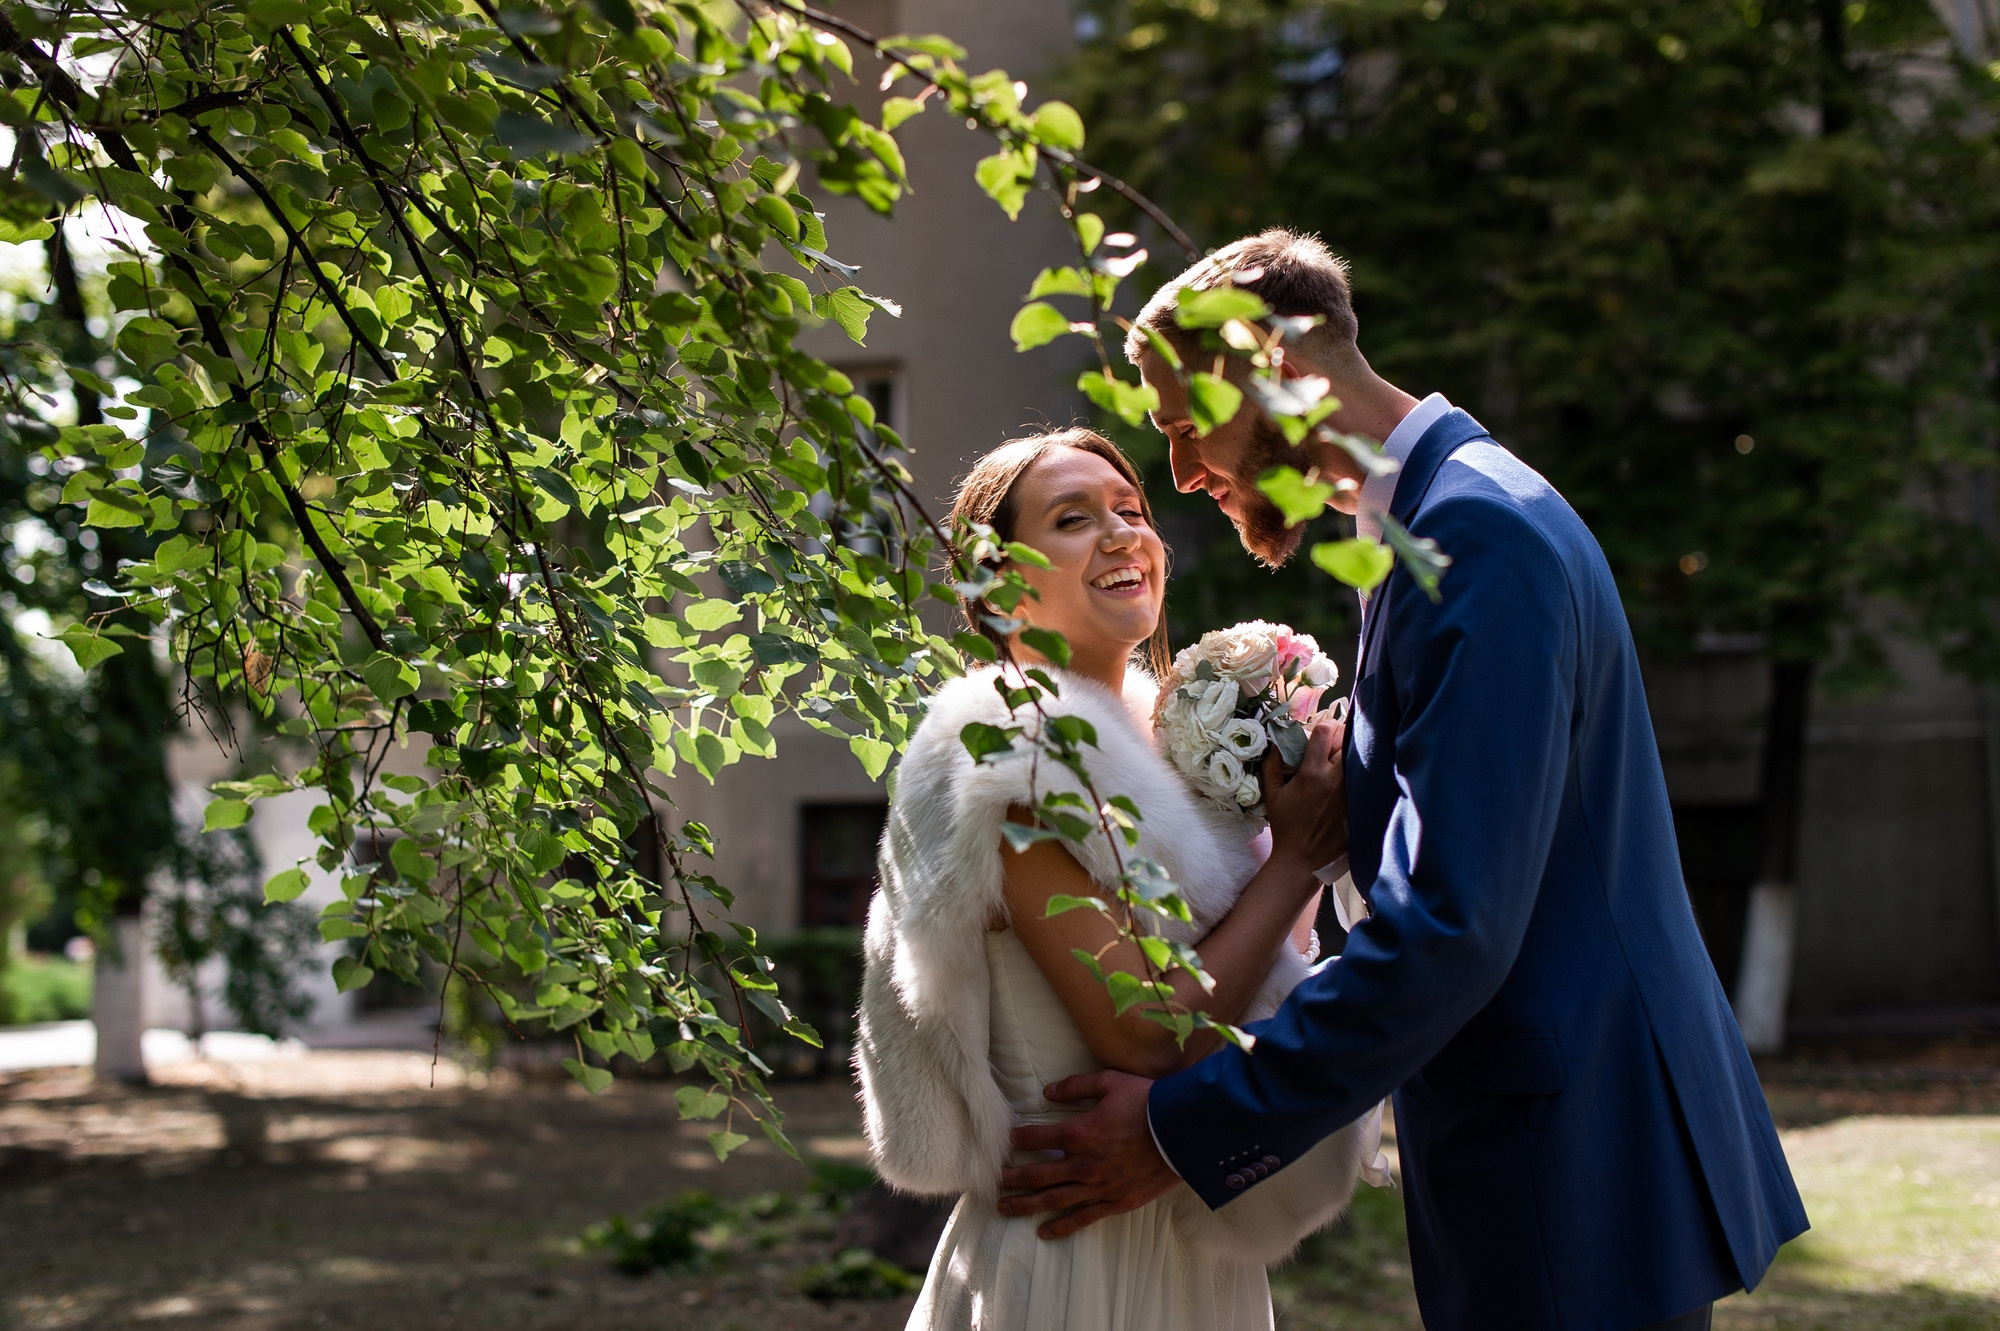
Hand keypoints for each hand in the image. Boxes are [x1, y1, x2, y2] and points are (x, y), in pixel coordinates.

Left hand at [995, 1071, 1179, 1238]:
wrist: (1183, 1131)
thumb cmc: (1148, 1102)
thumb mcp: (1109, 1082)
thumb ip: (1075, 1086)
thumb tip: (1047, 1091)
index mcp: (1078, 1132)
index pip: (1036, 1138)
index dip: (1017, 1139)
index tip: (1005, 1142)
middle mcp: (1082, 1163)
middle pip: (1037, 1174)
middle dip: (1013, 1178)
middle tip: (995, 1182)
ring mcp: (1098, 1186)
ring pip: (1053, 1199)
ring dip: (1026, 1204)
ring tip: (1005, 1208)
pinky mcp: (1116, 1202)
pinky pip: (1083, 1217)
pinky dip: (1062, 1226)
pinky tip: (1045, 1232)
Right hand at [1263, 713, 1346, 877]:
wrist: (1302, 858)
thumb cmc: (1285, 826)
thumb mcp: (1272, 795)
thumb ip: (1272, 766)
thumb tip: (1274, 745)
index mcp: (1312, 772)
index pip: (1325, 731)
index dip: (1324, 724)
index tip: (1320, 730)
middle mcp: (1334, 778)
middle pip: (1346, 738)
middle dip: (1340, 734)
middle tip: (1334, 740)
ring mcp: (1350, 791)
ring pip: (1358, 756)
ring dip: (1350, 751)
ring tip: (1342, 756)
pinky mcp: (1358, 803)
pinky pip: (1363, 778)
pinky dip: (1358, 771)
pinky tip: (1352, 775)